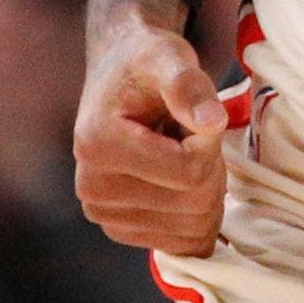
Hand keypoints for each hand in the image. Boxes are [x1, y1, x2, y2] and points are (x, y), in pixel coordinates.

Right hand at [74, 0, 226, 257]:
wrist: (119, 77)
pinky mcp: (120, 230)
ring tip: (181, 152)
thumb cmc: (145, 64)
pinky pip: (185, 245)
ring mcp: (104, 215)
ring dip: (207, 189)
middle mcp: (92, 189)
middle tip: (192, 133)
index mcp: (98, 144)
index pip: (189, 171)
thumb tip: (211, 121)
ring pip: (194, 227)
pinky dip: (198, 214)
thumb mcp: (168, 57)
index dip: (210, 142)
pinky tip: (180, 180)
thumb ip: (187, 84)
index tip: (198, 114)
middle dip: (211, 167)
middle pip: (193, 203)